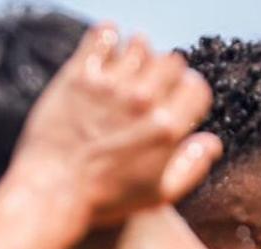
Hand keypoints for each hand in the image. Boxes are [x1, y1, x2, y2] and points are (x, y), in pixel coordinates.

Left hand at [8, 24, 220, 226]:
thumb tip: (212, 141)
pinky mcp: (79, 77)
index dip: (186, 93)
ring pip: (140, 45)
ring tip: (125, 73)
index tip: (172, 100)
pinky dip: (108, 36)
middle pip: (171, 62)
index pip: (196, 85)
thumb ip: (191, 167)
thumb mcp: (158, 195)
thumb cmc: (102, 200)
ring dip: (137, 56)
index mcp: (167, 128)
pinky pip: (104, 36)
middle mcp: (142, 102)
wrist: (48, 195)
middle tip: (146, 89)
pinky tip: (105, 49)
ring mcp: (110, 87)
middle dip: (163, 75)